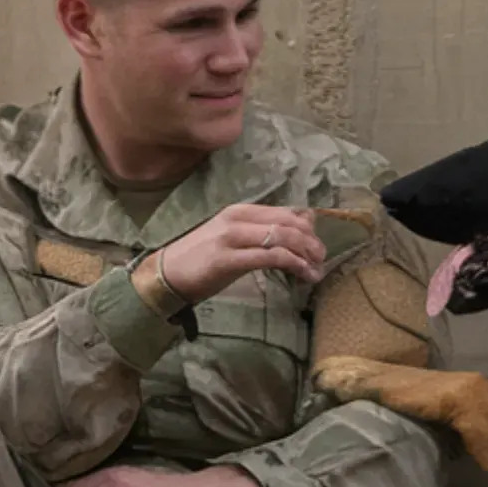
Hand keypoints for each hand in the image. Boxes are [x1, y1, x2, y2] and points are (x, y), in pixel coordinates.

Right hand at [158, 204, 325, 303]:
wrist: (166, 274)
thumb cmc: (201, 259)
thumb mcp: (233, 239)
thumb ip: (260, 233)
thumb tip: (297, 230)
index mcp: (240, 211)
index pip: (285, 211)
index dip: (308, 227)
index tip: (317, 245)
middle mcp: (238, 219)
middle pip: (289, 222)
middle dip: (311, 241)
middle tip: (321, 259)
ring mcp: (232, 237)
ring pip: (283, 237)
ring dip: (306, 254)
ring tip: (317, 270)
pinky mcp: (229, 259)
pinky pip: (270, 257)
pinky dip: (293, 265)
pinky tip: (303, 275)